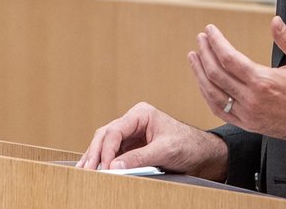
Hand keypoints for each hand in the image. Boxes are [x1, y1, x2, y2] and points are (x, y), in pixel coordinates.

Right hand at [76, 102, 228, 179]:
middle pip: (105, 135)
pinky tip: (94, 170)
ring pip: (104, 144)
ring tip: (83, 172)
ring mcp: (130, 134)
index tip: (104, 167)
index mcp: (141, 114)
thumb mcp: (165, 150)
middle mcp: (132, 121)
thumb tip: (115, 165)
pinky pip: (112, 153)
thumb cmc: (187, 145)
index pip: (116, 130)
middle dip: (95, 153)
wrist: (201, 153)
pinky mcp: (131, 147)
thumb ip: (140, 157)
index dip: (106, 150)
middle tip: (87, 170)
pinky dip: (102, 162)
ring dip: (94, 157)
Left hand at [189, 16, 285, 144]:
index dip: (216, 42)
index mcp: (263, 81)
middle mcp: (251, 99)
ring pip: (213, 93)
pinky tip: (203, 82)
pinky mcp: (247, 124)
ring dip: (199, 73)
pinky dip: (207, 94)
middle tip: (200, 39)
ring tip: (194, 57)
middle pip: (216, 74)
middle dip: (204, 54)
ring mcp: (247, 114)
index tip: (209, 30)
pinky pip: (219, 109)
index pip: (229, 59)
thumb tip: (274, 20)